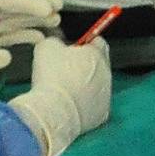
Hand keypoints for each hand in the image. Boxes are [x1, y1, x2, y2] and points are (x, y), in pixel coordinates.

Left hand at [0, 0, 62, 53]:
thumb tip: (8, 57)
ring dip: (33, 19)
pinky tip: (40, 38)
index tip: (46, 8)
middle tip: (59, 7)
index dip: (24, 2)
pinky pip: (8, 36)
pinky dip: (25, 35)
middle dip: (34, 5)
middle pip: (9, 8)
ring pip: (12, 21)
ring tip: (57, 21)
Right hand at [7, 35, 111, 155]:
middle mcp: (107, 74)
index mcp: (97, 54)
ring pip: (97, 86)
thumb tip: (57, 44)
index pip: (98, 42)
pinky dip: (84, 104)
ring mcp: (106, 95)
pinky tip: (69, 106)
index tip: (72, 50)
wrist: (55, 112)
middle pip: (99, 65)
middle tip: (65, 71)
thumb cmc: (52, 78)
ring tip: (64, 91)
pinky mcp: (102, 114)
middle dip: (84, 66)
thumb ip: (56, 41)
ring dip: (84, 86)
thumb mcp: (47, 48)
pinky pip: (94, 105)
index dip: (84, 45)